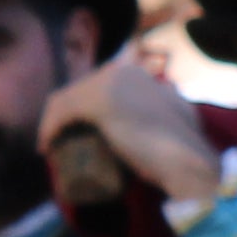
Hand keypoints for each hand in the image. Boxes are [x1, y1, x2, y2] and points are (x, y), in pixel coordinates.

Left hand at [43, 55, 221, 207]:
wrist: (191, 164)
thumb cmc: (184, 151)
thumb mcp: (175, 120)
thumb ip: (169, 110)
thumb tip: (160, 110)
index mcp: (140, 75)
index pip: (98, 87)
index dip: (82, 110)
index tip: (79, 135)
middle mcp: (124, 72)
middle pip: (80, 91)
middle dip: (67, 116)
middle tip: (64, 144)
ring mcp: (111, 82)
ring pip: (67, 99)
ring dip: (54, 122)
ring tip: (52, 148)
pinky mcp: (99, 101)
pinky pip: (62, 111)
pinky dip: (49, 129)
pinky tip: (45, 146)